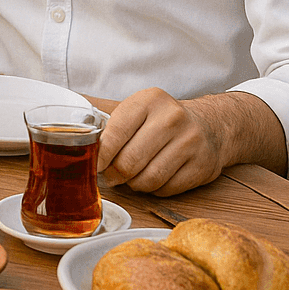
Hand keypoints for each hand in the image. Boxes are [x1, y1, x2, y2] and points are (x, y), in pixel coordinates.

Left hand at [97, 89, 285, 195]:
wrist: (211, 125)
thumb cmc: (161, 120)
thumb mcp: (138, 110)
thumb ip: (110, 124)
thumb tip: (77, 144)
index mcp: (150, 100)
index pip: (116, 132)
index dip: (100, 155)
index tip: (94, 165)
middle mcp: (173, 118)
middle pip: (130, 161)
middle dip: (115, 174)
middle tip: (111, 176)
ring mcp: (191, 142)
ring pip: (148, 179)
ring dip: (134, 184)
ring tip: (132, 177)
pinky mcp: (203, 166)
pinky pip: (166, 189)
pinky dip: (154, 189)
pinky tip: (154, 178)